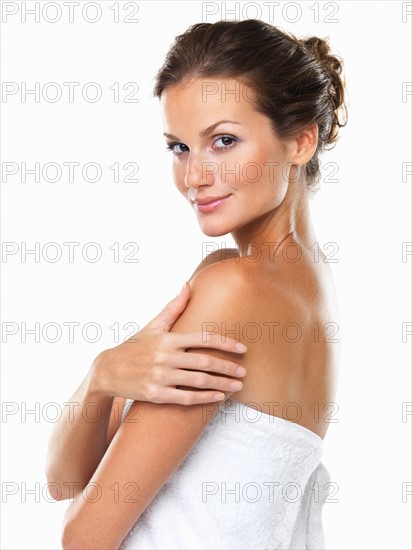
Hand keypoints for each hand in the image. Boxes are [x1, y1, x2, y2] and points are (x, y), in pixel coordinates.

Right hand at [90, 282, 247, 404]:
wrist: (108, 370)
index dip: (225, 343)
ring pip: (198, 381)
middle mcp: (165, 357)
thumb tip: (187, 284)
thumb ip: (174, 307)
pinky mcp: (156, 394)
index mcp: (168, 338)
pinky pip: (186, 398)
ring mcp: (160, 377)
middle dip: (228, 367)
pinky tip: (218, 397)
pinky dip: (204, 398)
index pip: (203, 338)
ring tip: (237, 386)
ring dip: (221, 384)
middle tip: (244, 371)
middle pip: (204, 362)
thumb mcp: (153, 325)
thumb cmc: (135, 346)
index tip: (242, 348)